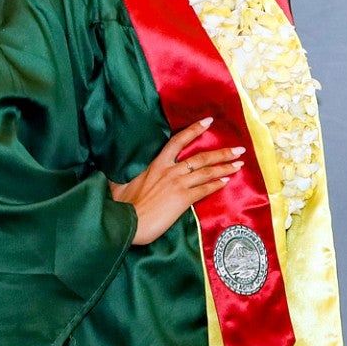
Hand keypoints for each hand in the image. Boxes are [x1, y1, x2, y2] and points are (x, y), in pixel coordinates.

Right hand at [109, 117, 244, 245]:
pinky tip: (227, 181)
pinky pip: (204, 189)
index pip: (178, 141)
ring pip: (207, 172)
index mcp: (156, 165)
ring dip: (225, 167)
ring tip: (239, 163)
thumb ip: (120, 177)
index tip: (209, 122)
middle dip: (222, 152)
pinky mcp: (183, 199)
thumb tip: (107, 175)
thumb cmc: (120, 206)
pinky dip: (217, 184)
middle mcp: (170, 171)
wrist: (124, 223)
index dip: (194, 130)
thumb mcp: (118, 185)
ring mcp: (178, 184)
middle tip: (239, 149)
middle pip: (201, 157)